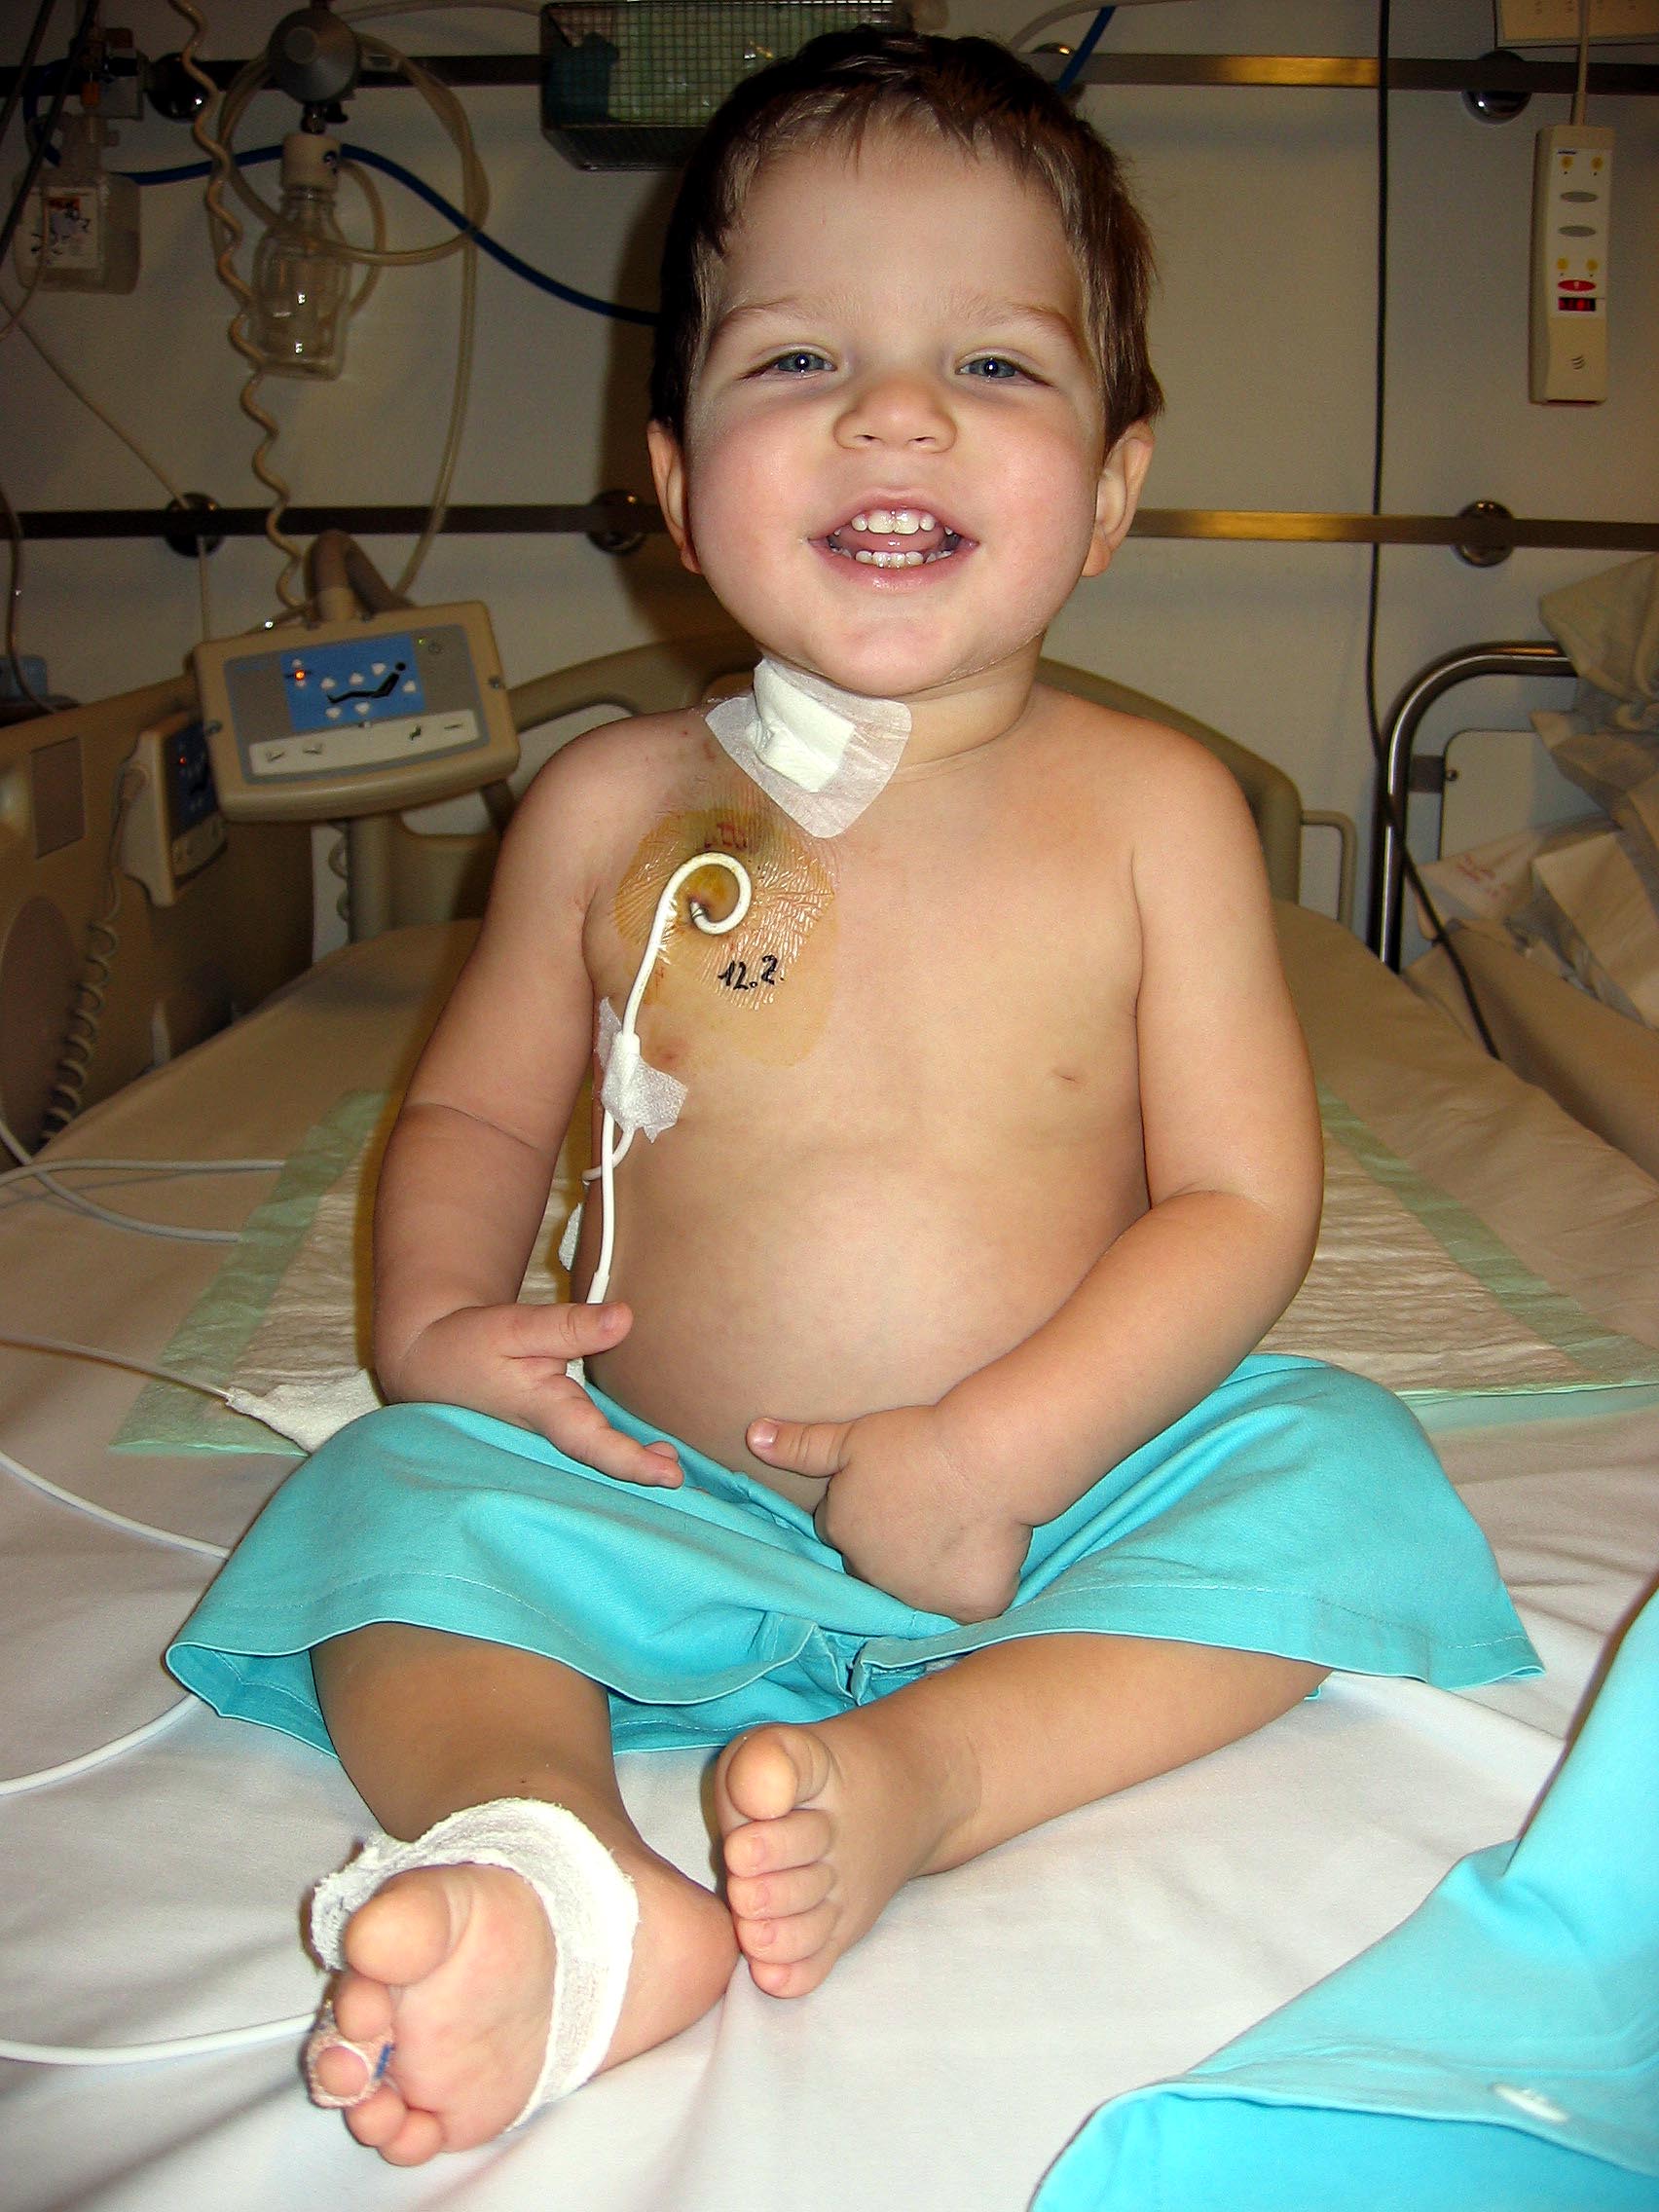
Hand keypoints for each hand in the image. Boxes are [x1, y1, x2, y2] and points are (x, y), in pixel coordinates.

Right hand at [382, 1301, 681, 1485]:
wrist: (431, 1361)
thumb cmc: (471, 1345)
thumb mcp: (514, 1326)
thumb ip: (568, 1325)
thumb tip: (625, 1319)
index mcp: (544, 1411)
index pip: (592, 1443)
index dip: (632, 1462)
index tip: (670, 1476)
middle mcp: (551, 1432)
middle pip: (602, 1462)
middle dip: (642, 1474)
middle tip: (684, 1479)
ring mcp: (549, 1434)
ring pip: (595, 1457)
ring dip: (632, 1464)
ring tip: (671, 1466)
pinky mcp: (549, 1426)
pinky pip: (588, 1445)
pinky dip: (616, 1450)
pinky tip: (646, 1453)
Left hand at [746, 1403, 1029, 1622]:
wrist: (984, 1458)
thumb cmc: (918, 1440)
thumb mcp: (853, 1436)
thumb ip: (801, 1445)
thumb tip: (752, 1435)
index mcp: (842, 1533)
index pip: (845, 1534)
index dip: (870, 1513)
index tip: (897, 1493)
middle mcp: (873, 1576)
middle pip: (878, 1568)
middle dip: (895, 1550)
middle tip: (930, 1512)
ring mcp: (919, 1598)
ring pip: (921, 1592)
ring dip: (933, 1573)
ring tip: (960, 1530)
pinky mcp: (966, 1609)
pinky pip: (968, 1609)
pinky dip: (974, 1590)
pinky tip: (986, 1559)